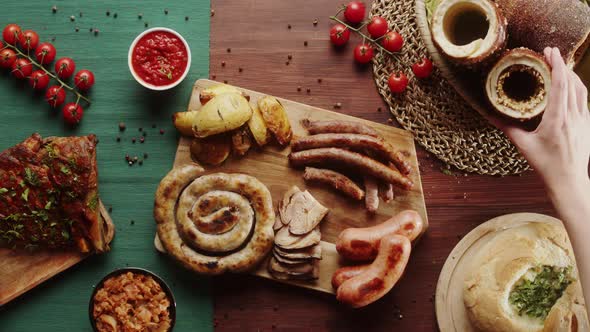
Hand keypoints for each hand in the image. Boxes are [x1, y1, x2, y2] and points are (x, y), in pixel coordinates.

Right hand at [491, 47, 589, 193]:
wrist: (568, 180)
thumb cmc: (545, 164)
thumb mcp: (523, 145)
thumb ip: (508, 128)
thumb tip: (490, 116)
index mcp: (557, 119)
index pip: (560, 85)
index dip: (556, 65)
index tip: (550, 52)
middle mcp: (573, 116)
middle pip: (572, 82)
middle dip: (562, 64)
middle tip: (551, 52)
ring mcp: (583, 120)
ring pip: (581, 89)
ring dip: (571, 74)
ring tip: (559, 65)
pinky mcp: (587, 124)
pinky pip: (583, 99)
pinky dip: (576, 87)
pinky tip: (568, 86)